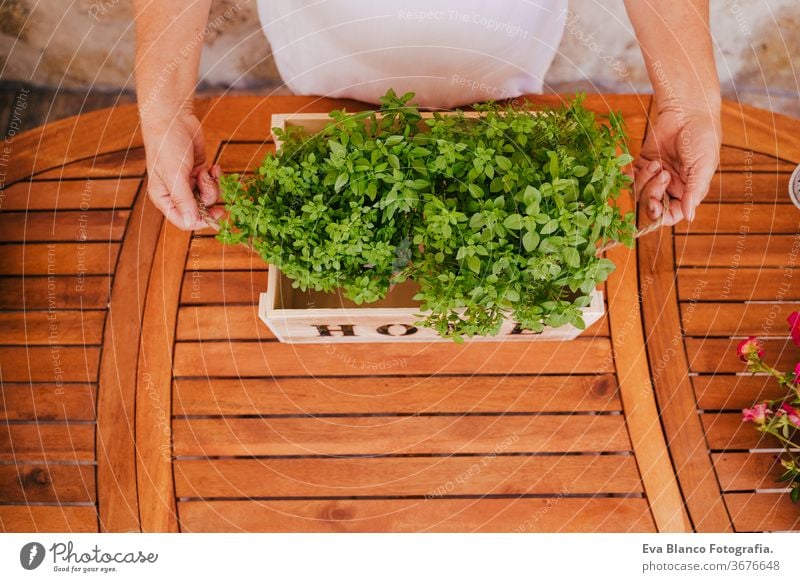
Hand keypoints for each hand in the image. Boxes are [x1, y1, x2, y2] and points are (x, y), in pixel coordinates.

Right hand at [141, 109, 223, 229]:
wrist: (173, 118)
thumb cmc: (167, 146)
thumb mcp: (175, 175)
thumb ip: (184, 200)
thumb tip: (191, 222)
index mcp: (164, 197)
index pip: (183, 220)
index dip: (200, 221)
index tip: (215, 215)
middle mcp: (176, 192)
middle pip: (200, 210)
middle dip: (208, 198)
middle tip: (209, 184)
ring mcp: (189, 182)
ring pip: (208, 196)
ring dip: (212, 185)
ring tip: (206, 171)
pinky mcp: (199, 171)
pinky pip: (213, 182)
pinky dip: (215, 176)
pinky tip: (213, 166)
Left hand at [634, 105, 720, 225]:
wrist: (688, 111)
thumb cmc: (702, 138)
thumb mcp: (703, 166)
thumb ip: (694, 192)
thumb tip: (689, 218)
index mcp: (687, 191)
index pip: (671, 214)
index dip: (661, 215)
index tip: (655, 205)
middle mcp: (670, 187)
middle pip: (651, 205)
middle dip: (652, 194)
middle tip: (663, 174)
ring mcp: (655, 175)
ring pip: (639, 192)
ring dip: (645, 180)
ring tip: (657, 163)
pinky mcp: (643, 162)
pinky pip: (630, 177)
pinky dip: (632, 173)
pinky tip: (643, 163)